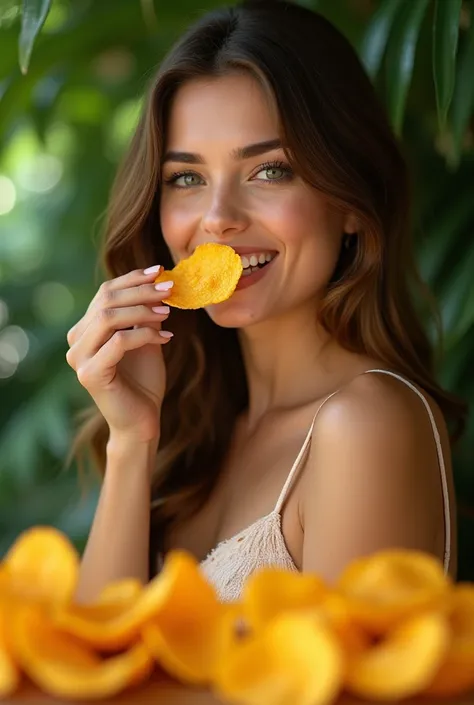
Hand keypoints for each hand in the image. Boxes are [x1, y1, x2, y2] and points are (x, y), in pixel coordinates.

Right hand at [66, 266, 173, 443]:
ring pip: (108, 318)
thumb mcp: (146, 339)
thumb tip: (158, 281)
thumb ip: (145, 315)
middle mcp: (76, 342)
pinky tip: (166, 338)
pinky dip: (144, 335)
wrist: (141, 421)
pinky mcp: (90, 374)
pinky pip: (118, 342)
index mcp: (86, 331)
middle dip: (140, 291)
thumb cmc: (143, 382)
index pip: (105, 293)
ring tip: (168, 312)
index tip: (158, 271)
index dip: (131, 279)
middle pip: (105, 301)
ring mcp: (80, 359)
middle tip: (169, 289)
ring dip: (142, 311)